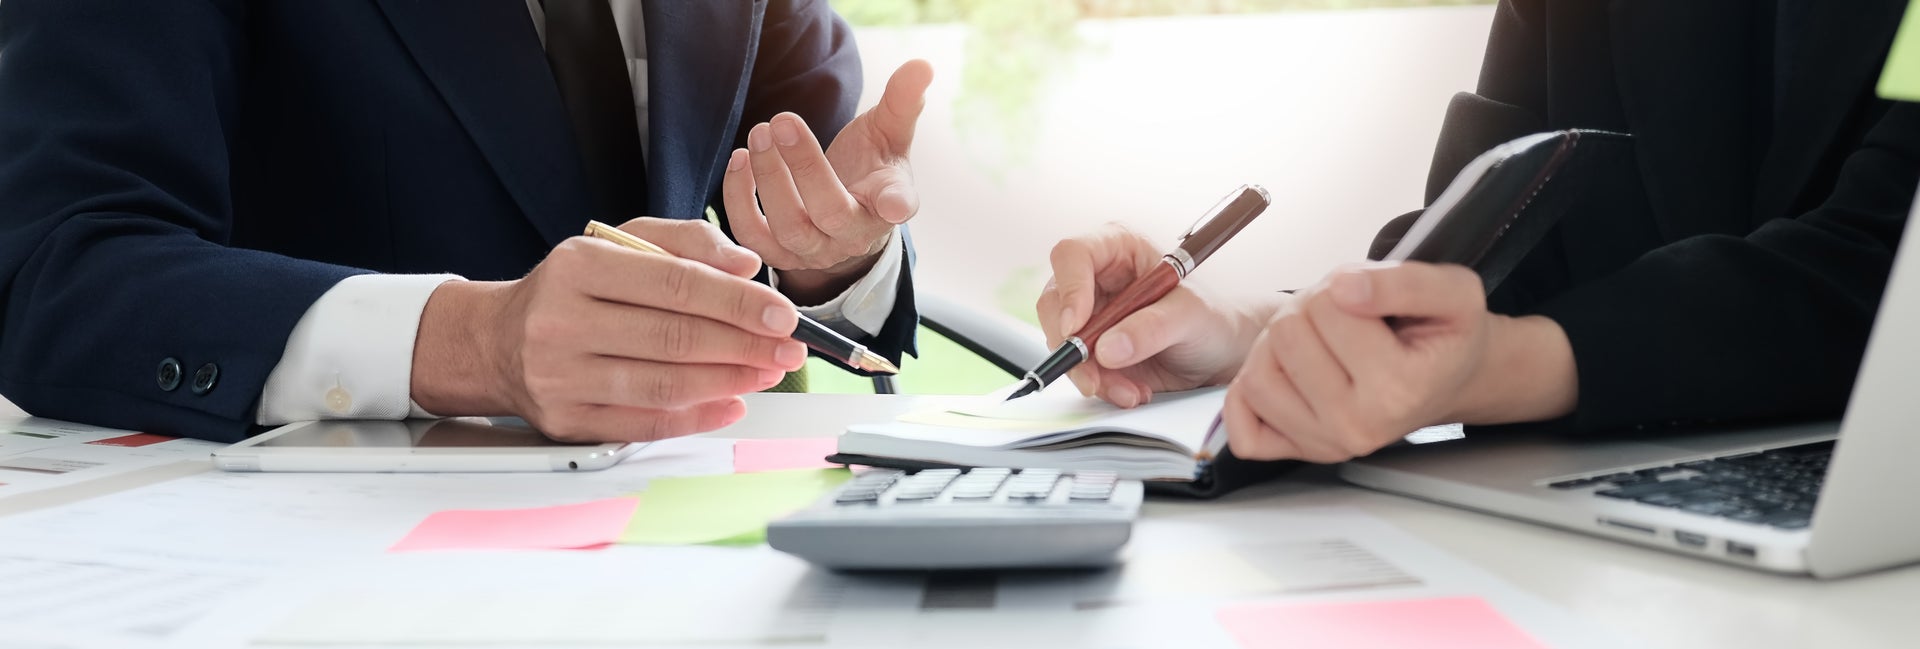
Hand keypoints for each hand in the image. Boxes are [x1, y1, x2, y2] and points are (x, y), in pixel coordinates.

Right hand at [410, 218, 808, 442]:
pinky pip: (645, 425)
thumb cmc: (572, 290)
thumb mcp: (620, 243)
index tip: (783, 314)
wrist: (497, 342)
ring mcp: (560, 377)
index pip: (675, 284)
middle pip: (674, 338)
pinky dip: (697, 417)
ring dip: (729, 382)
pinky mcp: (566, 422)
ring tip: (767, 373)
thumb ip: (688, 242)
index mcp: (578, 267)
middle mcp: (561, 322)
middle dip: (745, 346)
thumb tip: (746, 266)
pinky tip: (732, 403)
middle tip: (789, 349)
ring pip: (664, 385)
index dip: (738, 302)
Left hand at [723, 60, 933, 303]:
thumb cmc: (871, 167)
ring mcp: (815, 250)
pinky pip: (752, 236)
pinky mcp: (780, 254)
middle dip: (804, 167)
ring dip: (768, 178)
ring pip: (789, 227)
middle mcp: (853, 237)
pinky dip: (738, 199)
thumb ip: (903, 101)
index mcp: (887, 205)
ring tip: (759, 133)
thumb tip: (922, 65)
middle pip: (830, 212)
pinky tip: (739, 159)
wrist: (846, 211)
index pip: (896, 206)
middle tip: (782, 121)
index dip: (896, 205)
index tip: (894, 203)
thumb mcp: (890, 133)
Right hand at [1035, 225, 1281, 407]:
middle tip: (1093, 375)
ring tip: (1131, 391)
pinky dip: (1101, 386)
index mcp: (1118, 248)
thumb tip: (1107, 348)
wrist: (1222, 353)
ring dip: (1089, 373)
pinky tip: (1133, 392)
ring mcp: (1091, 315)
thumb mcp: (1191, 316)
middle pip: (1054, 302)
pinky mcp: (1092, 348)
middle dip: (1070, 345)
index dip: (1069, 289)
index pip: (1073, 255)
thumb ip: (1152, 328)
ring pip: (1062, 341)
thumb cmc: (1212, 318)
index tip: (1076, 327)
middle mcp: (1096, 278)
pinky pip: (1078, 368)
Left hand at [1221, 262, 1577, 461]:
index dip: (1342, 286)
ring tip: (1318, 342)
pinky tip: (1286, 374)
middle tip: (1342, 319)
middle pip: (1285, 335)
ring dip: (1278, 344)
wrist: (1448, 379)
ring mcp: (1323, 444)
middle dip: (1309, 311)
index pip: (1328, 307)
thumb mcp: (1453, 292)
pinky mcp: (1295, 451)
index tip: (1368, 300)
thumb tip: (1344, 288)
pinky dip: (1249, 391)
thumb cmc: (1445, 337)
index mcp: (1398, 389)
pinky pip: (1240, 420)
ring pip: (1257, 372)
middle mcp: (1358, 426)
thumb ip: (1403, 282)